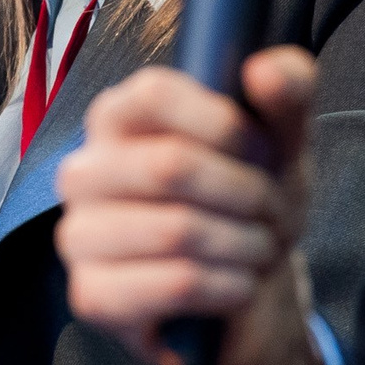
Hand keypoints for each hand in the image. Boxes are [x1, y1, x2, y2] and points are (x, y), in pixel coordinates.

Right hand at [56, 47, 323, 364]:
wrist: (243, 289)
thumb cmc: (247, 201)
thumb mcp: (279, 142)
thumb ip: (285, 94)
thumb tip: (264, 68)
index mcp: (118, 116)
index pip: (153, 93)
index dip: (223, 124)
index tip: (263, 151)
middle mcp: (84, 170)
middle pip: (169, 165)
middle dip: (246, 194)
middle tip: (273, 212)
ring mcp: (79, 235)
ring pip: (175, 230)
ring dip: (244, 245)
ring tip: (262, 250)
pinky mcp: (93, 296)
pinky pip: (171, 286)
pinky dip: (226, 288)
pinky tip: (239, 286)